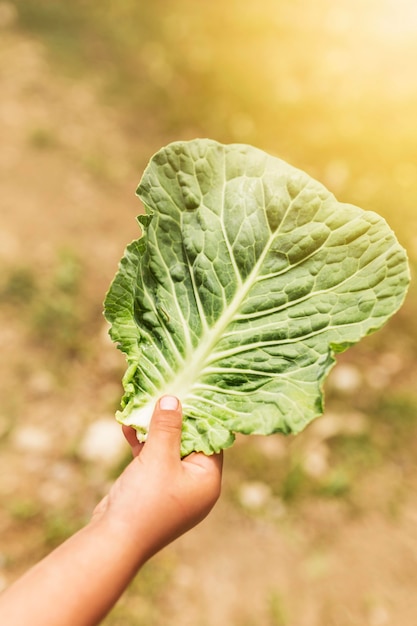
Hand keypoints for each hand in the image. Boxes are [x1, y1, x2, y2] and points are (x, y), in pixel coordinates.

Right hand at [92, 396, 222, 561]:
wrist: (113, 541)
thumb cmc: (145, 500)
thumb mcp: (158, 457)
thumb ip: (167, 427)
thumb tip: (173, 399)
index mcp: (207, 481)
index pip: (211, 440)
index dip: (199, 416)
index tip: (189, 392)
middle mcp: (195, 486)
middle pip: (188, 443)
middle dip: (172, 420)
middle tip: (163, 394)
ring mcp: (173, 489)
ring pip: (167, 450)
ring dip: (153, 430)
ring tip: (141, 406)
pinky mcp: (152, 490)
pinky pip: (152, 461)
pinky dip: (142, 445)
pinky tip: (127, 426)